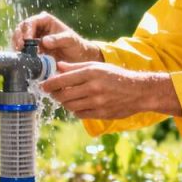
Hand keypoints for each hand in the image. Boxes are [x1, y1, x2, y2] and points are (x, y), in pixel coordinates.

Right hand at [13, 12, 102, 63]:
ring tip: (19, 53)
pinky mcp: (32, 48)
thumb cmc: (76, 46)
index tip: (27, 41)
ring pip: (19, 37)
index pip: (31, 22)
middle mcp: (38, 26)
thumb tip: (44, 41)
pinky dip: (20, 52)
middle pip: (22, 28)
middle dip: (18, 37)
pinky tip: (22, 58)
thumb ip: (58, 39)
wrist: (78, 58)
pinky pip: (22, 48)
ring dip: (17, 44)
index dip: (27, 31)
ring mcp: (34, 37)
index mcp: (46, 20)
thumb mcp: (70, 41)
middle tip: (19, 48)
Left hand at [40, 61, 181, 119]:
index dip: (49, 84)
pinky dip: (75, 109)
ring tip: (65, 97)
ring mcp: (97, 102)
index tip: (43, 85)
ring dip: (64, 102)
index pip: (63, 79)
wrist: (138, 91)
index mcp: (91, 73)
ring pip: (70, 105)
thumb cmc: (116, 76)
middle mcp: (93, 88)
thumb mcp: (97, 66)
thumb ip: (76, 67)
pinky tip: (77, 104)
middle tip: (52, 92)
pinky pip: (79, 114)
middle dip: (55, 94)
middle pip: (63, 95)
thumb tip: (58, 67)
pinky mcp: (100, 114)